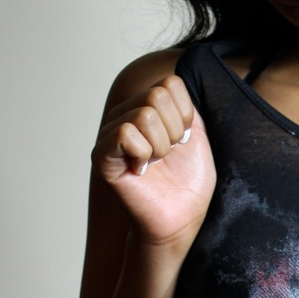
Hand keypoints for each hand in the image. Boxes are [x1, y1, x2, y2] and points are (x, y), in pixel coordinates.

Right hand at [92, 75, 215, 248]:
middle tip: (169, 155)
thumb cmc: (188, 183)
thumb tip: (175, 77)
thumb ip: (186, 104)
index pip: (170, 83)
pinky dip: (143, 153)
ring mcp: (110, 135)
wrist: (181, 220)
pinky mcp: (102, 156)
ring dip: (161, 145)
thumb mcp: (197, 134)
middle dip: (175, 131)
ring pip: (144, 114)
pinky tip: (142, 170)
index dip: (186, 115)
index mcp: (146, 108)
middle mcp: (125, 116)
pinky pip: (125, 132)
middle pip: (157, 95)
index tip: (184, 141)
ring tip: (156, 164)